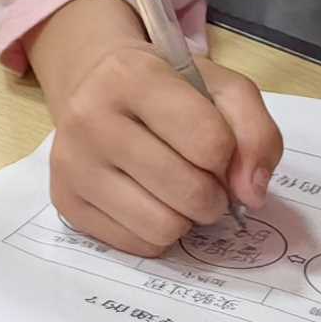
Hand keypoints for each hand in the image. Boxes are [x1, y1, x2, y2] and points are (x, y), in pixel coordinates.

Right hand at [30, 0, 281, 256]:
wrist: (96, 85)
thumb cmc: (169, 89)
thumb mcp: (221, 88)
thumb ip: (255, 132)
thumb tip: (251, 195)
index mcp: (132, 76)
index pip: (210, 142)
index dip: (230, 156)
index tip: (220, 149)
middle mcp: (90, 117)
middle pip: (190, 191)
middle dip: (213, 195)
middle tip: (205, 179)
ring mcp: (71, 162)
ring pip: (163, 227)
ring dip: (186, 218)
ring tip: (177, 192)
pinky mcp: (65, 200)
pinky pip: (137, 245)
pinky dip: (156, 232)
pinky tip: (148, 201)